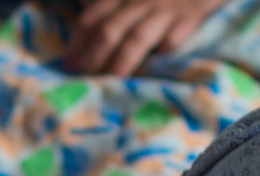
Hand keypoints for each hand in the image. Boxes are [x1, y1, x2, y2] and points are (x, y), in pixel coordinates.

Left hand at [66, 0, 225, 76]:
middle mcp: (141, 0)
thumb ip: (112, 10)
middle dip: (93, 58)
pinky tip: (146, 74)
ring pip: (136, 39)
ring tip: (108, 83)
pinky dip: (157, 59)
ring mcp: (165, 9)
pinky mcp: (190, 18)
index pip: (92, 18)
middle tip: (84, 78)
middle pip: (109, 31)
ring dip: (119, 64)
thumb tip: (85, 44)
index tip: (69, 64)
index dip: (77, 42)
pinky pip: (170, 42)